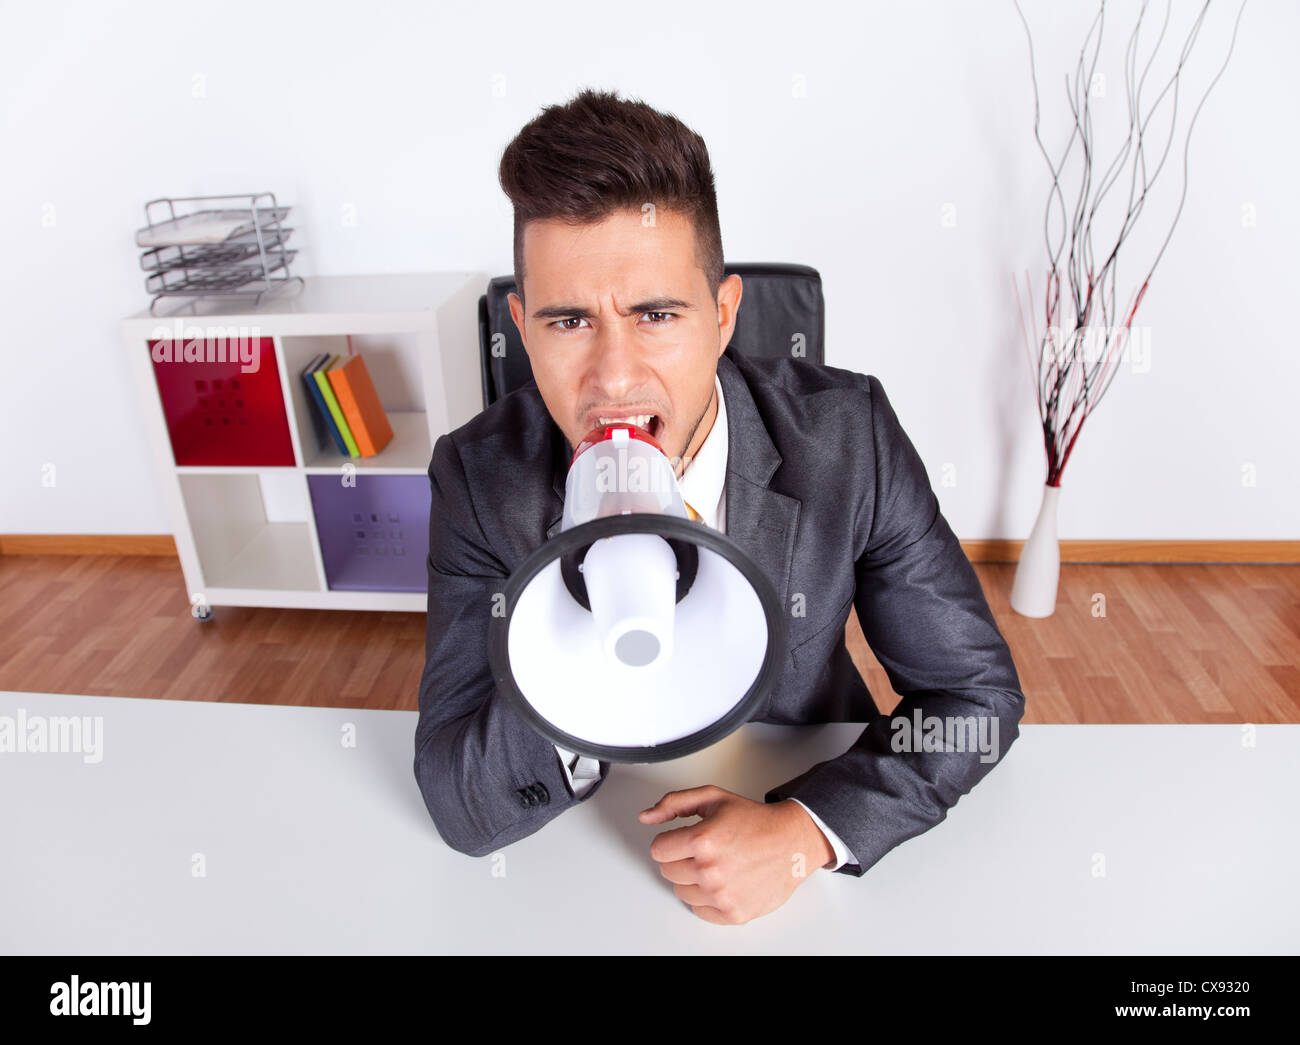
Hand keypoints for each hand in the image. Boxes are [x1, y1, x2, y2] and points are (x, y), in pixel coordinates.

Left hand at [638, 785, 833, 924]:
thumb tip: (646, 817)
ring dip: (692, 879)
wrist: (792, 842)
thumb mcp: (713, 798)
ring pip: (680, 892)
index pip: (658, 850)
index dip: (670, 841)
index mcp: (704, 840)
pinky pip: (699, 911)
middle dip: (680, 858)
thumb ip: (674, 803)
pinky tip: (722, 881)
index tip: (684, 839)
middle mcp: (711, 870)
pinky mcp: (733, 913)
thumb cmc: (755, 821)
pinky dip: (707, 898)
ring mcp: (722, 895)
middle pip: (667, 871)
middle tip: (703, 850)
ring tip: (715, 865)